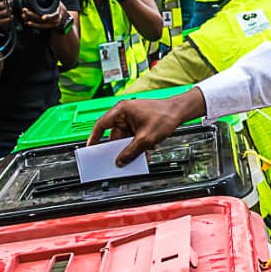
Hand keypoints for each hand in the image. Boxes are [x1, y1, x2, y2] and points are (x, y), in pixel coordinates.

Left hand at [20, 0, 66, 29]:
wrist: (62, 16)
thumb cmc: (57, 6)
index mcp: (57, 14)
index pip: (53, 16)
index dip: (48, 17)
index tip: (43, 17)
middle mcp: (53, 21)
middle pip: (42, 21)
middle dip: (33, 16)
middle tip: (25, 10)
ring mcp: (48, 24)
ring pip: (39, 24)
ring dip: (31, 20)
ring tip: (23, 15)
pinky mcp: (44, 26)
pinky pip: (38, 27)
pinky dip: (32, 24)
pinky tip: (26, 21)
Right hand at [86, 88, 206, 164]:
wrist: (180, 112)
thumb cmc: (164, 116)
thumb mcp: (146, 139)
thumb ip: (131, 152)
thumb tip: (120, 161)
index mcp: (121, 110)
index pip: (101, 124)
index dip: (94, 137)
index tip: (91, 149)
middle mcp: (125, 113)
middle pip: (115, 135)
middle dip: (119, 148)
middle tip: (115, 160)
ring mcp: (132, 119)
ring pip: (126, 138)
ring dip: (132, 148)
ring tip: (138, 156)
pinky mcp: (139, 124)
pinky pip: (134, 137)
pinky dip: (138, 145)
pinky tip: (147, 150)